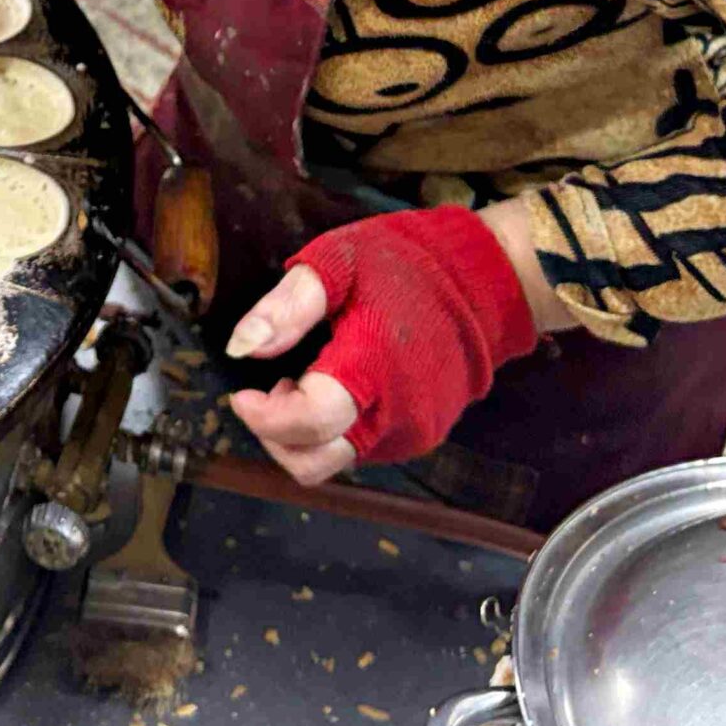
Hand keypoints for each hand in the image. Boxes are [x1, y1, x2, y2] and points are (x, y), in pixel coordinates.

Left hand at [224, 206, 539, 481]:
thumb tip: (241, 347)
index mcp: (373, 368)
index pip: (308, 424)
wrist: (484, 282)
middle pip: (314, 462)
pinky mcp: (422, 436)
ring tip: (307, 377)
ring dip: (305, 432)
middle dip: (276, 434)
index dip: (262, 418)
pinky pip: (363, 449)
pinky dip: (335, 428)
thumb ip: (286, 308)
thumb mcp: (338, 263)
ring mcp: (413, 432)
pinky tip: (337, 385)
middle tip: (272, 388)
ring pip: (336, 460)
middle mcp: (396, 414)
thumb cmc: (408, 265)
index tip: (241, 394)